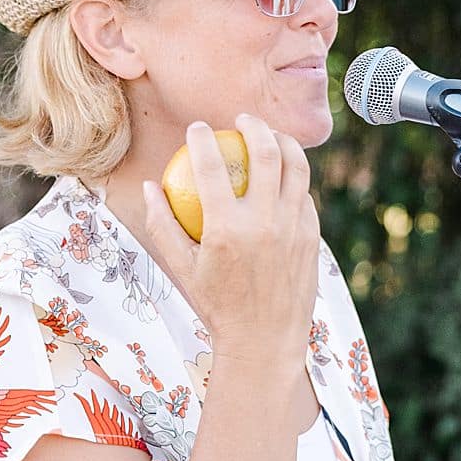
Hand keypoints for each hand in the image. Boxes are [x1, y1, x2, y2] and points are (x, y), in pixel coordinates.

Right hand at [141, 113, 319, 369]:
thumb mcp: (181, 269)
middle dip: (253, 126)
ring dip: (283, 142)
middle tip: (241, 120)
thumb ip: (162, 225)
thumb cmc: (216, 304)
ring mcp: (293, 229)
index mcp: (226, 230)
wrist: (264, 340)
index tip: (197, 129)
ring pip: (296, 168)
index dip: (201, 139)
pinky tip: (283, 175)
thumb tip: (149, 186)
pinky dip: (293, 179)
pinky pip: (304, 195)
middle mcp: (264, 224)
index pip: (211, 167)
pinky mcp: (312, 237)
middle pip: (265, 154)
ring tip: (270, 135)